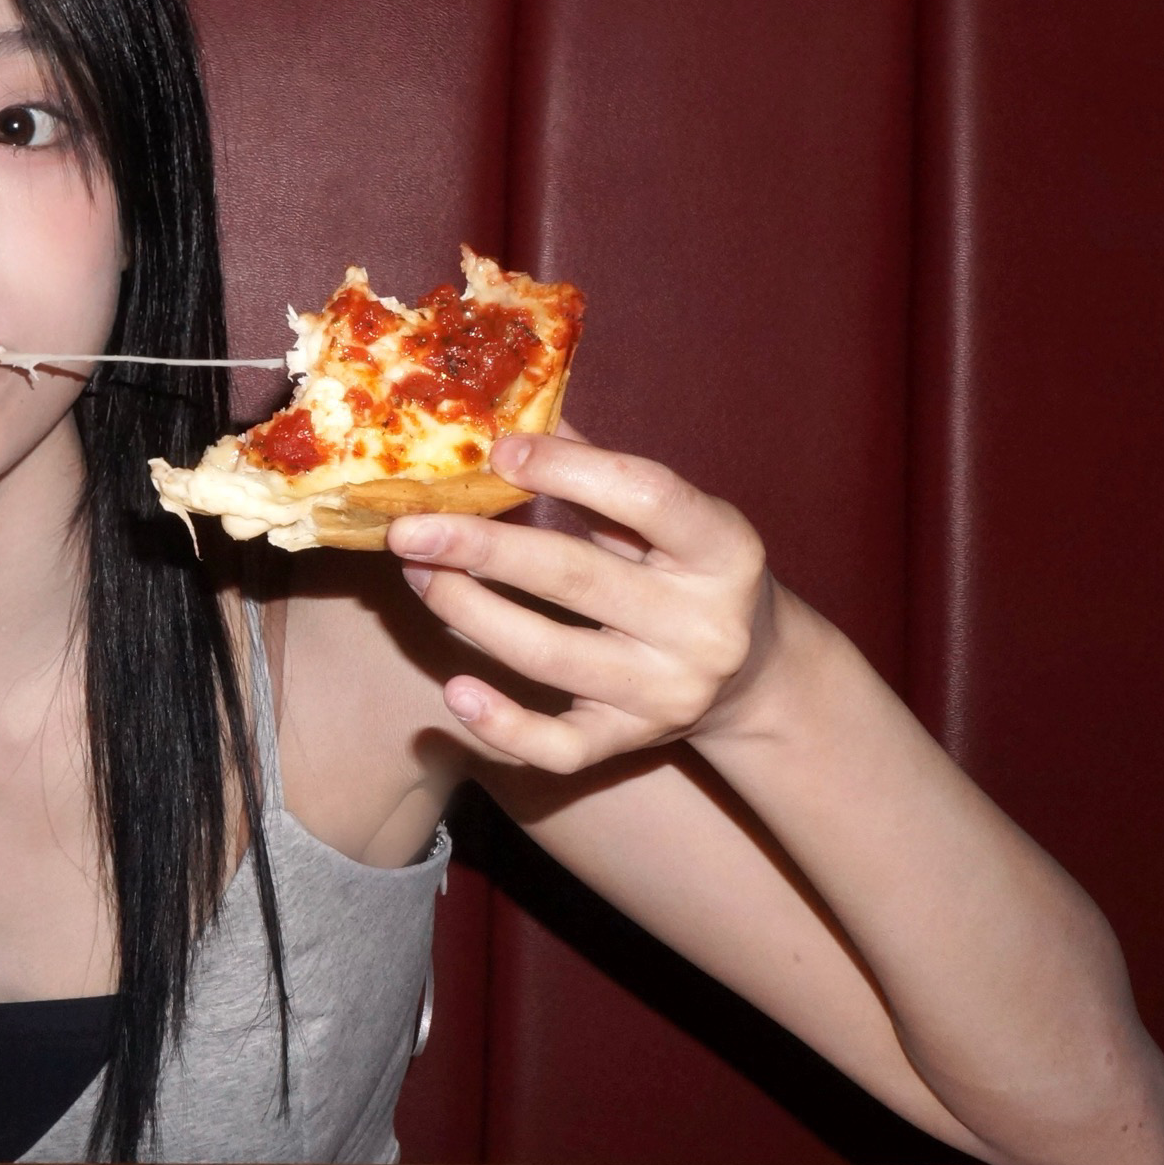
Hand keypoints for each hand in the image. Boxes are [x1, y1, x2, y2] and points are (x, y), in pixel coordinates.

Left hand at [388, 430, 776, 773]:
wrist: (753, 674)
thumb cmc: (690, 570)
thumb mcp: (671, 516)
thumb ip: (598, 469)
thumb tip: (509, 416)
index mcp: (723, 547)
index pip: (646, 496)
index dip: (568, 470)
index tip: (497, 453)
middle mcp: (703, 625)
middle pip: (576, 578)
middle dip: (481, 549)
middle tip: (410, 528)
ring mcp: (668, 691)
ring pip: (550, 657)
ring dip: (469, 613)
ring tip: (418, 575)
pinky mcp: (634, 742)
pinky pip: (558, 748)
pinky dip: (502, 726)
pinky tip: (454, 690)